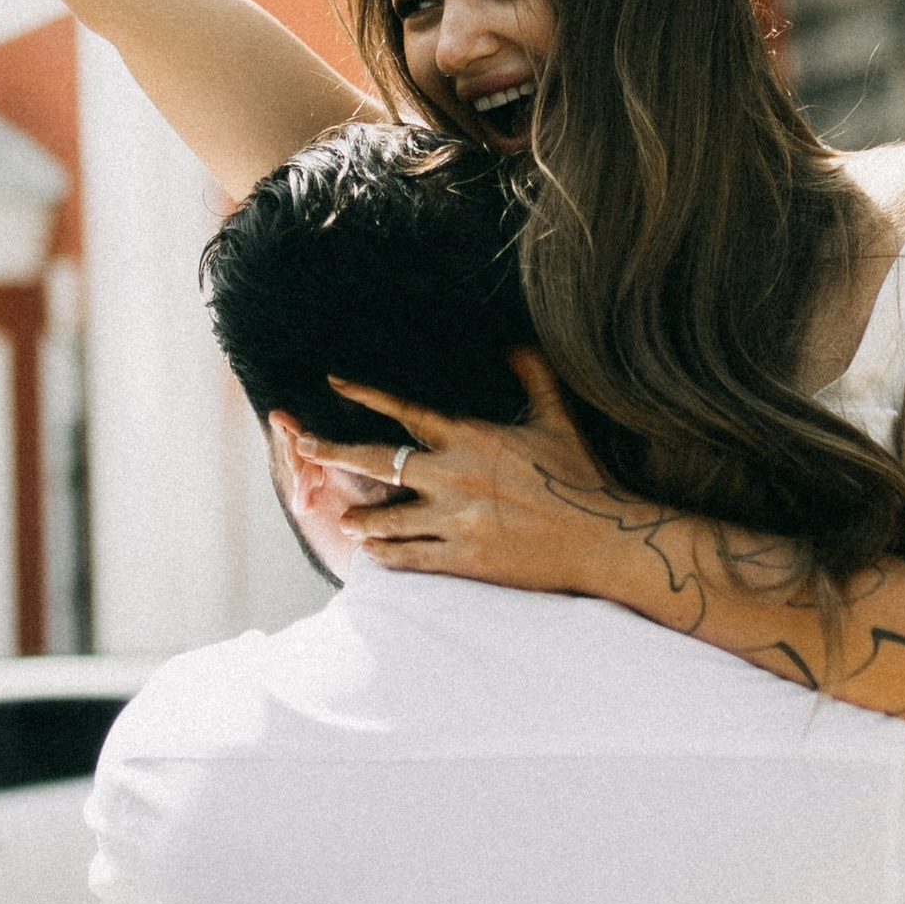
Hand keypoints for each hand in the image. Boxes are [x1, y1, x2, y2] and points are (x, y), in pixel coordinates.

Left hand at [295, 354, 649, 600]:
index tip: (333, 384)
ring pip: (384, 518)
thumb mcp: (557, 420)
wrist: (602, 538)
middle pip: (375, 460)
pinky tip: (372, 556)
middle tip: (302, 448)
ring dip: (359, 519)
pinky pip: (408, 557)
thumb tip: (517, 344)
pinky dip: (386, 555)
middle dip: (332, 453)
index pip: (404, 411)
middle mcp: (452, 476)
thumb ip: (533, 377)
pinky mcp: (461, 559)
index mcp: (470, 438)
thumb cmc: (580, 478)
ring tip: (345, 521)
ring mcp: (453, 520)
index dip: (364, 396)